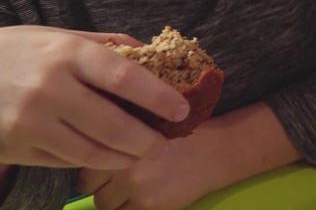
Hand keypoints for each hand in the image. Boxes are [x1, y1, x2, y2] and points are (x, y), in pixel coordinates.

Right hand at [0, 26, 187, 170]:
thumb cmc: (20, 50)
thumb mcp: (61, 36)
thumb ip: (107, 46)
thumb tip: (154, 54)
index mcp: (66, 53)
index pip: (124, 77)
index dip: (159, 96)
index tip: (182, 109)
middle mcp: (49, 89)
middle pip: (112, 124)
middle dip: (147, 140)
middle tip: (165, 145)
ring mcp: (29, 122)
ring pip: (90, 151)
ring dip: (124, 157)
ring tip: (142, 154)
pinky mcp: (16, 147)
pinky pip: (65, 160)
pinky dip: (92, 160)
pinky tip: (108, 156)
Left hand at [78, 132, 217, 209]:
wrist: (216, 152)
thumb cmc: (183, 137)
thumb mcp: (148, 127)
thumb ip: (120, 141)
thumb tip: (92, 156)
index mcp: (119, 143)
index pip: (85, 170)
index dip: (94, 173)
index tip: (103, 174)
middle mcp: (123, 166)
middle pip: (92, 190)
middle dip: (103, 189)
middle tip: (119, 185)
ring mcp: (135, 189)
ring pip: (106, 206)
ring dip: (116, 203)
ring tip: (134, 193)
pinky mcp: (150, 206)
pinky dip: (133, 209)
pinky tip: (147, 200)